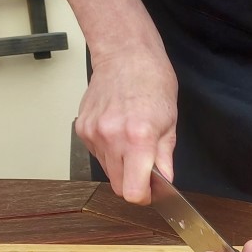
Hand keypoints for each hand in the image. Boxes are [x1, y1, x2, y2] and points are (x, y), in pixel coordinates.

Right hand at [75, 46, 177, 203]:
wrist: (125, 56)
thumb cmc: (152, 82)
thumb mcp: (170, 122)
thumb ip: (164, 158)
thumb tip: (165, 181)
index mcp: (137, 138)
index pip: (132, 191)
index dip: (143, 196)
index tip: (150, 191)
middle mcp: (111, 137)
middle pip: (118, 186)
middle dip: (134, 183)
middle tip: (146, 168)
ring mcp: (93, 133)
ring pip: (107, 171)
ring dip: (121, 166)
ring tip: (132, 141)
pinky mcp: (82, 128)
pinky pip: (97, 154)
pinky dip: (109, 151)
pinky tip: (118, 131)